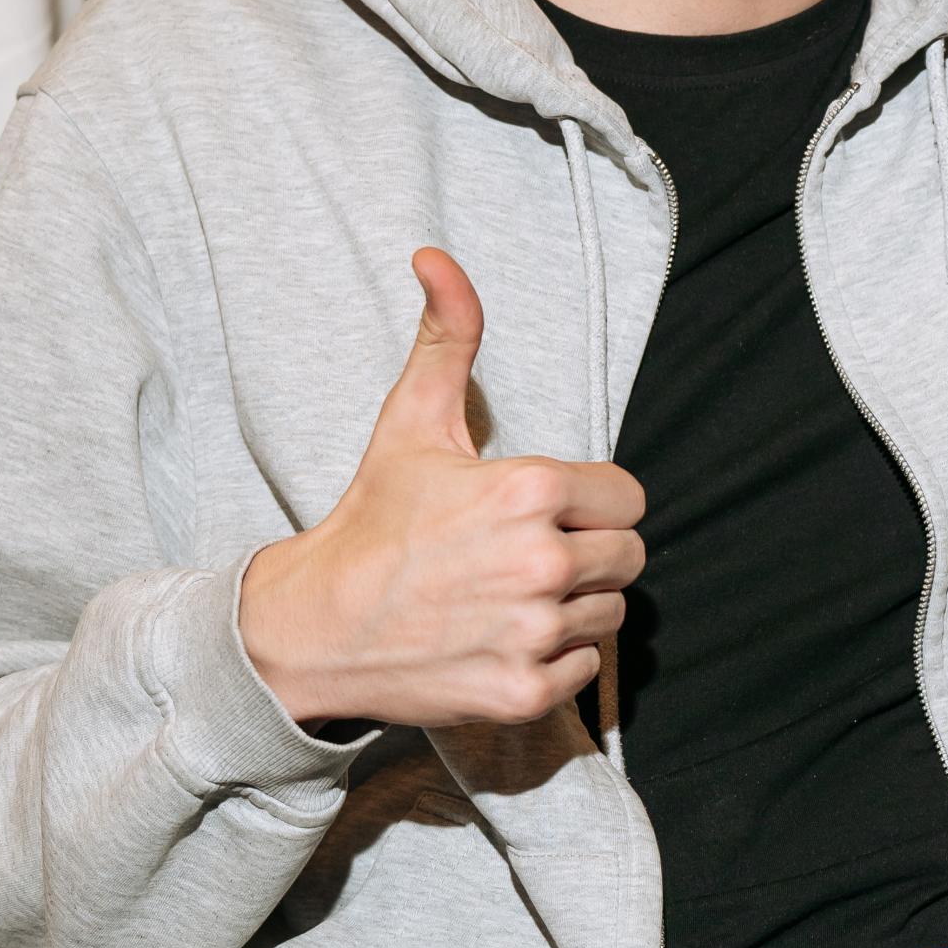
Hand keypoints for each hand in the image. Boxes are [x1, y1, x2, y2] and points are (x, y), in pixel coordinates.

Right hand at [240, 249, 646, 729]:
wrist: (317, 627)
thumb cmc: (374, 520)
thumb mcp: (411, 420)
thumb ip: (448, 335)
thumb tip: (436, 257)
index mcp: (530, 491)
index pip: (629, 498)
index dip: (591, 503)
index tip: (543, 512)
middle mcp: (541, 564)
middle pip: (629, 557)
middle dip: (588, 553)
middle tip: (525, 556)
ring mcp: (534, 633)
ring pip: (610, 613)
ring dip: (574, 607)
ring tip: (510, 596)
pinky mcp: (523, 690)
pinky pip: (585, 669)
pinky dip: (553, 659)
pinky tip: (501, 638)